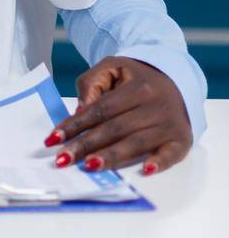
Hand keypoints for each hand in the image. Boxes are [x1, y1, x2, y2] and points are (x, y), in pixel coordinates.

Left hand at [46, 57, 192, 176]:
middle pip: (115, 128)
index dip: (76, 124)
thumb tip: (81, 111)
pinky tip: (144, 170)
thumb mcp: (113, 67)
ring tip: (89, 166)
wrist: (177, 81)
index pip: (101, 109)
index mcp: (137, 87)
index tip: (54, 138)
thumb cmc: (137, 78)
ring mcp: (169, 124)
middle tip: (64, 159)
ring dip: (112, 156)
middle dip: (87, 145)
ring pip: (137, 143)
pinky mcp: (181, 140)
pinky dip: (159, 162)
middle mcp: (154, 105)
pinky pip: (171, 154)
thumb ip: (92, 83)